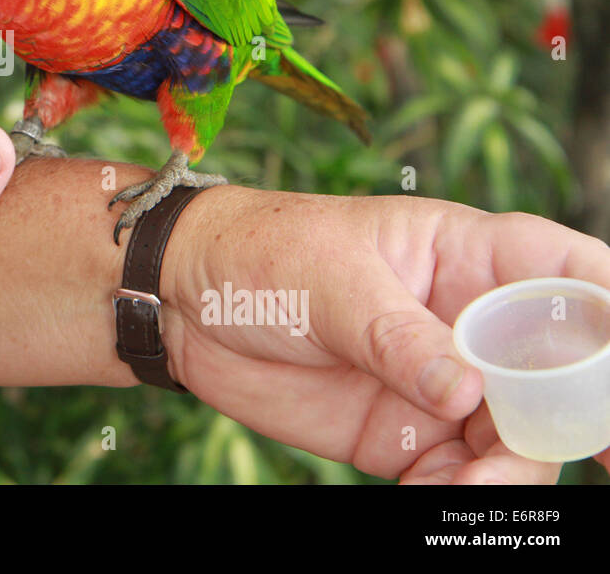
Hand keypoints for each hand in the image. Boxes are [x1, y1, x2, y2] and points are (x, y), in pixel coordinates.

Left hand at [163, 187, 609, 482]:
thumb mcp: (329, 279)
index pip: (572, 276)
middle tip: (569, 454)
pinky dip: (459, 495)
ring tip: (464, 487)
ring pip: (519, 440)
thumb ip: (397, 334)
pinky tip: (431, 498)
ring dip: (508, 473)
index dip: (609, 318)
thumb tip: (468, 392)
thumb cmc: (262, 254)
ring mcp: (444, 383)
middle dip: (577, 418)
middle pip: (562, 376)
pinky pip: (459, 475)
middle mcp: (471, 324)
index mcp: (468, 257)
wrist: (184, 302)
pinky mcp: (407, 433)